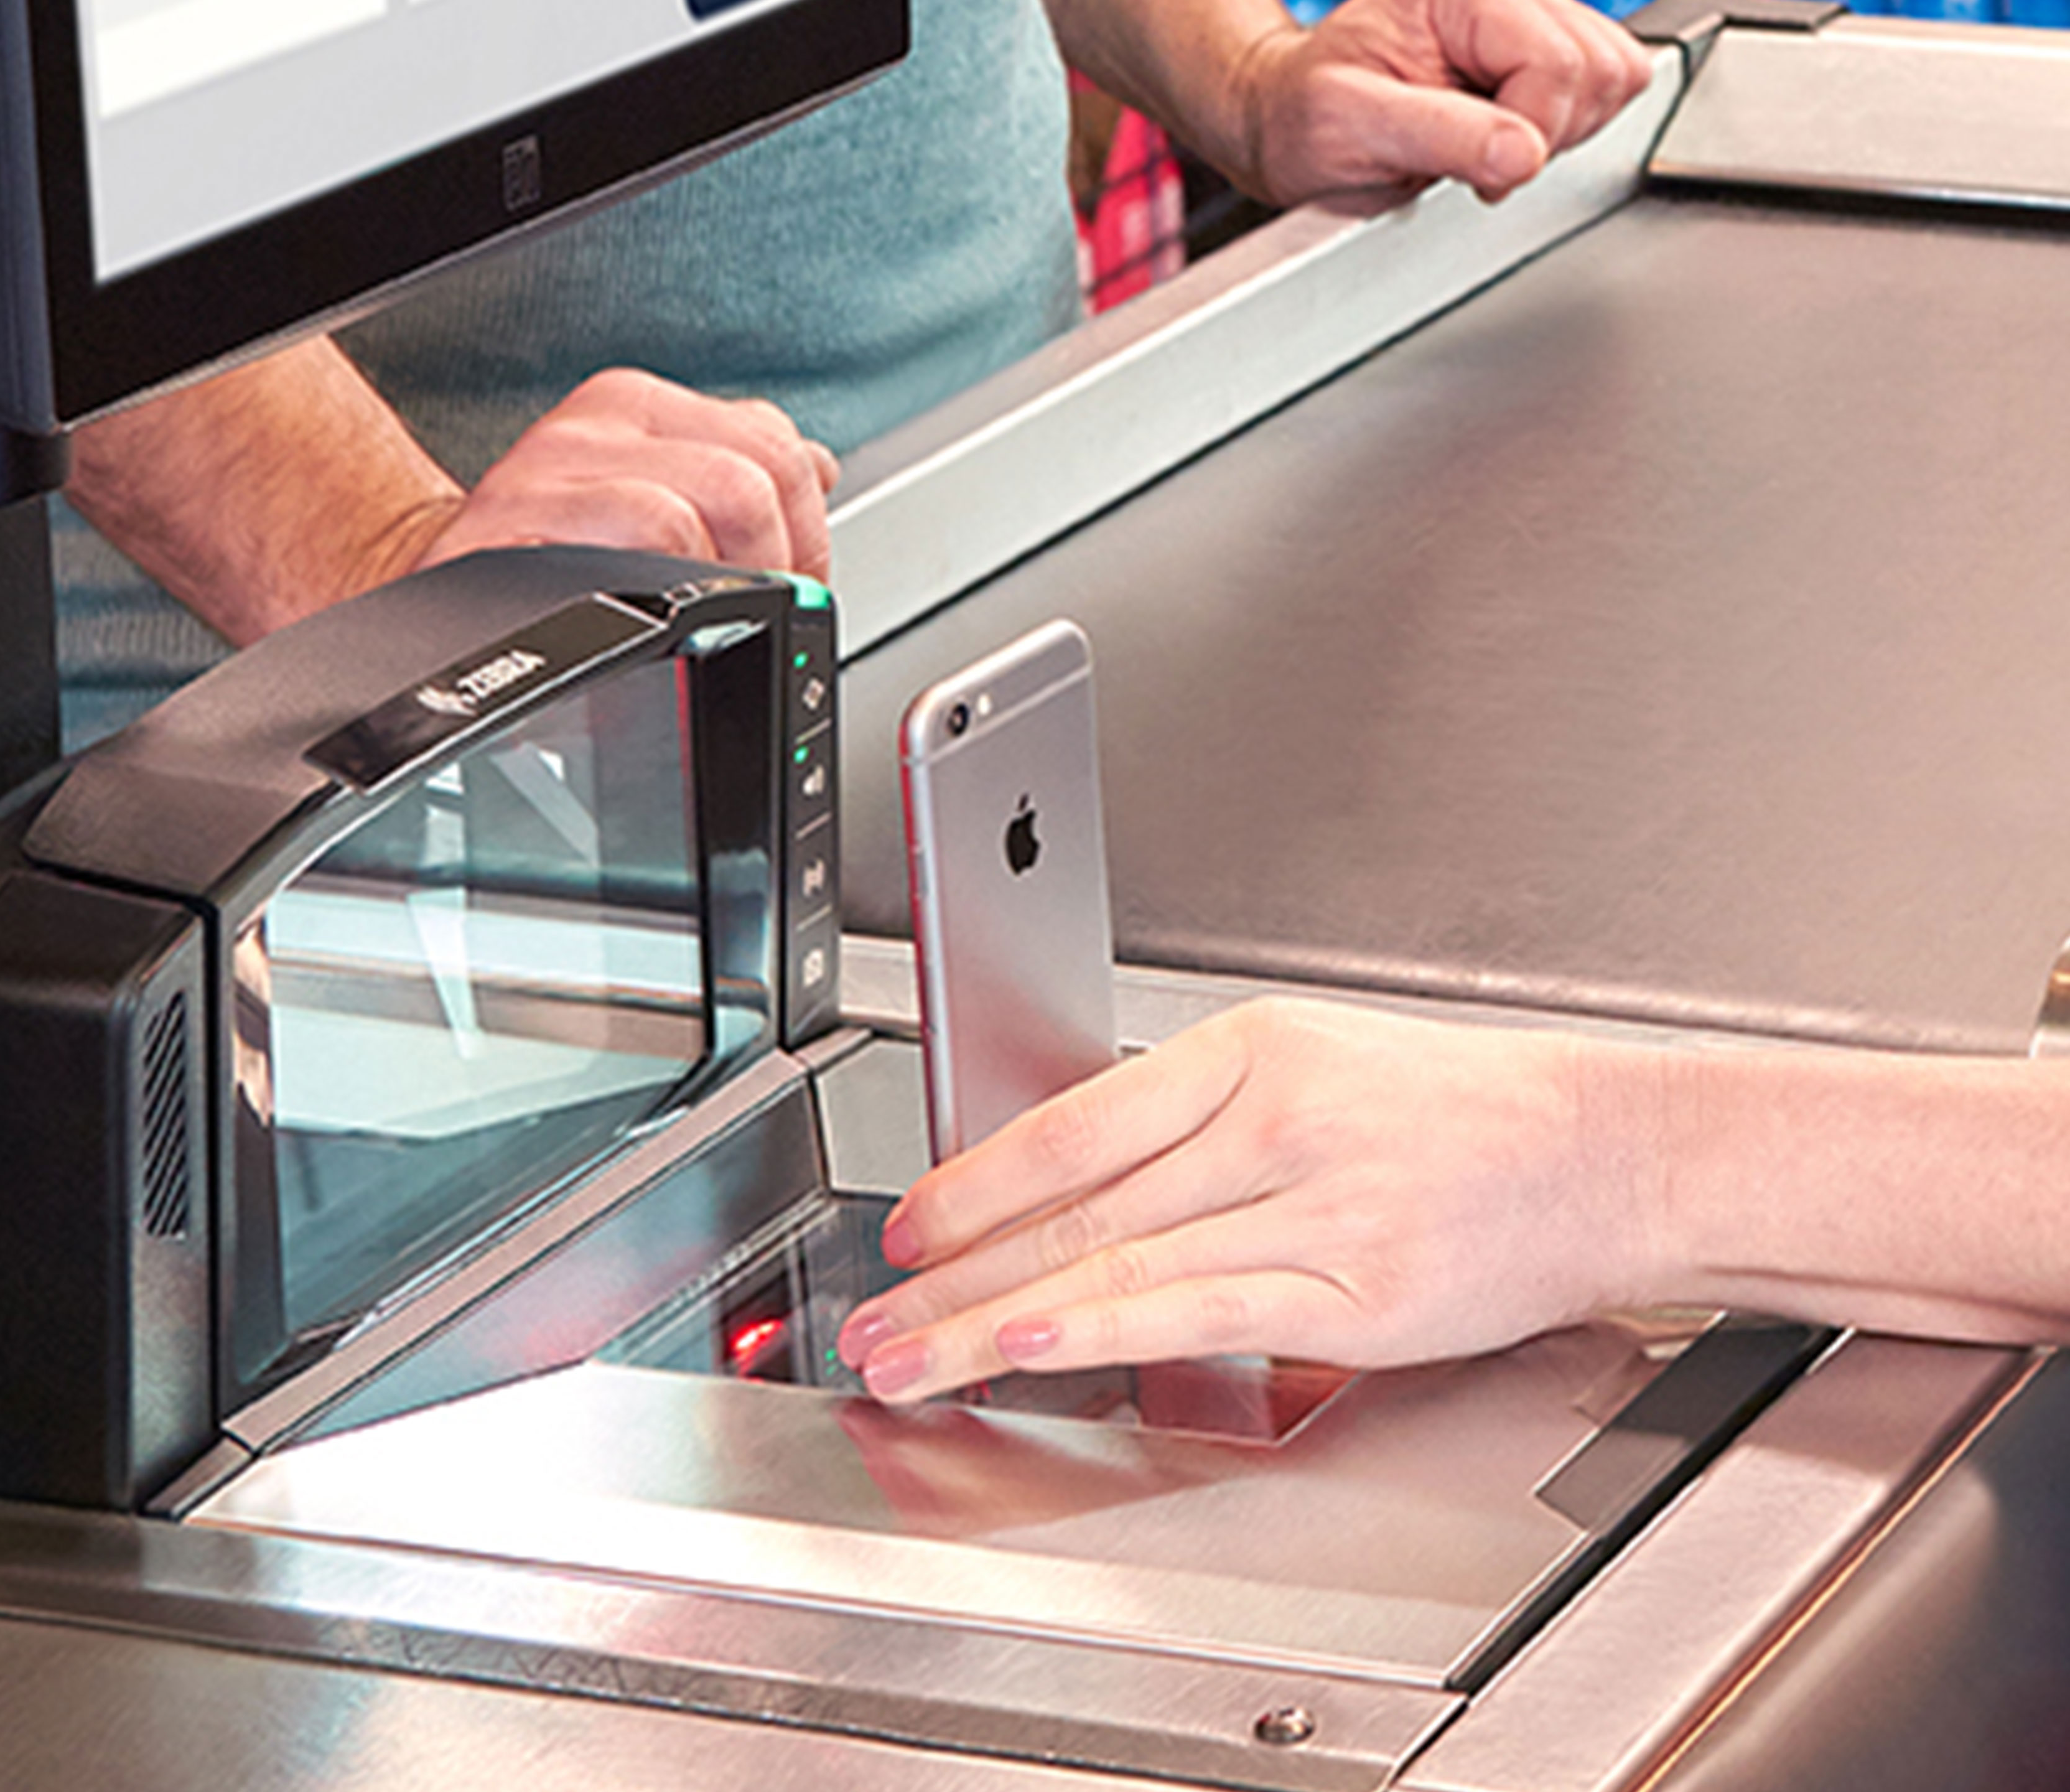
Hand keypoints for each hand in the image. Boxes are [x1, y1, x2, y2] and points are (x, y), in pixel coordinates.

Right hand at [415, 367, 839, 581]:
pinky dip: (664, 597)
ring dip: (720, 587)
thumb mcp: (649, 489)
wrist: (442, 583)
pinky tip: (650, 622)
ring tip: (699, 622)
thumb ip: (735, 468)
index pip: (777, 446)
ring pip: (696, 514)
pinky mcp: (515, 534)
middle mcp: (593, 429)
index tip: (792, 582)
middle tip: (757, 612)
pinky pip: (629, 553)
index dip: (807, 533)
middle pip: (751, 482)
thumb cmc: (552, 552)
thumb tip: (817, 465)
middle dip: (776, 566)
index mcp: (636, 408)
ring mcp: (551, 478)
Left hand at [838, 997, 1660, 1404]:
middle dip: (955, 1267)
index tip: (909, 1226)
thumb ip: (1198, 1122)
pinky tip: (1029, 1344)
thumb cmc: (1467, 1112)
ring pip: (1116, 1262)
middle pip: (1076, 1203)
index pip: (1075, 1122)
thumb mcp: (1317, 1066)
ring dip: (993, 1315)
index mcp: (1254, 1050)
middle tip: (876, 1313)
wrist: (1607, 1152)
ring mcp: (1314, 1206)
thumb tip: (1075, 1189)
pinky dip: (1099, 1330)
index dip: (975, 1180)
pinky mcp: (1354, 1294)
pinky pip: (1197, 1312)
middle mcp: (1274, 1120)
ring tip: (913, 1353)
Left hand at [1227, 0, 1652, 205]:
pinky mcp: (1546, 49)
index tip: (1475, 172)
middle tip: (1476, 157)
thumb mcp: (1347, 126)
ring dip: (1558, 131)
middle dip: (1547, 133)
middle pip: (1599, 66)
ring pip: (1615, 75)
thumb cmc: (1306, 119)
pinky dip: (1564, 128)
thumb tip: (1522, 154)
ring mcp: (1532, 16)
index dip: (1527, 133)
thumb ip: (1439, 135)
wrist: (1292, 121)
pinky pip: (1607, 87)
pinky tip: (1503, 134)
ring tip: (1483, 143)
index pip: (1555, 62)